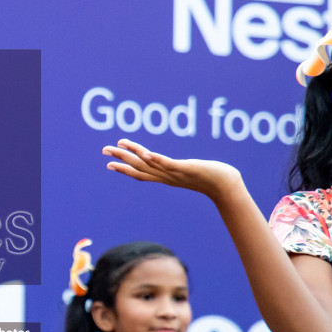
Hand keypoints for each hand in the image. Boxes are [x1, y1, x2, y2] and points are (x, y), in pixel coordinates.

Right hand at [103, 139, 243, 199]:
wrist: (227, 187)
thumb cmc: (212, 178)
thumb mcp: (191, 172)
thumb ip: (182, 170)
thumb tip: (181, 167)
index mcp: (166, 177)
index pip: (141, 173)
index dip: (124, 169)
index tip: (108, 164)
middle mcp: (167, 177)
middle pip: (139, 168)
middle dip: (121, 159)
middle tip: (104, 150)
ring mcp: (175, 173)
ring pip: (149, 163)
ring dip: (133, 154)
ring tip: (119, 145)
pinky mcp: (186, 168)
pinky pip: (168, 164)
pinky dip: (157, 159)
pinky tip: (147, 153)